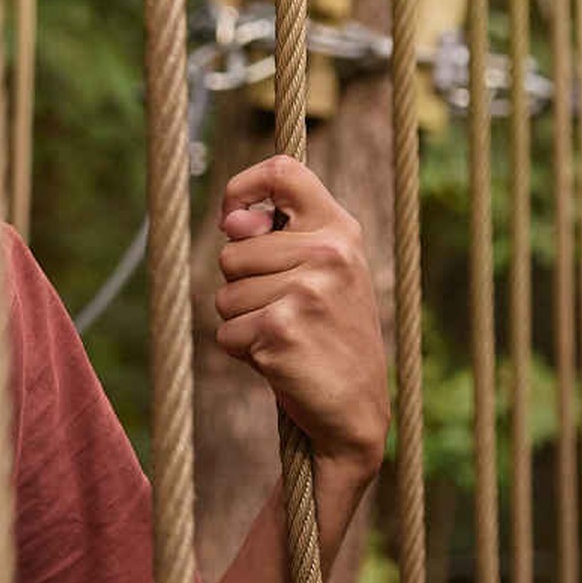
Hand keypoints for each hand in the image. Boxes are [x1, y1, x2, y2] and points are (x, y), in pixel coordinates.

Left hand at [211, 155, 388, 468]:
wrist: (357, 411)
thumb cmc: (331, 336)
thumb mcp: (320, 275)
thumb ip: (275, 239)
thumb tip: (231, 222)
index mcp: (341, 230)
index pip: (284, 172)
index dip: (243, 186)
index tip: (232, 218)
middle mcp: (329, 254)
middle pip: (232, 252)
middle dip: (242, 288)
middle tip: (287, 314)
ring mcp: (306, 291)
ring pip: (224, 294)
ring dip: (243, 322)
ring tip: (286, 337)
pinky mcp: (281, 330)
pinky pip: (225, 332)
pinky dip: (242, 352)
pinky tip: (279, 360)